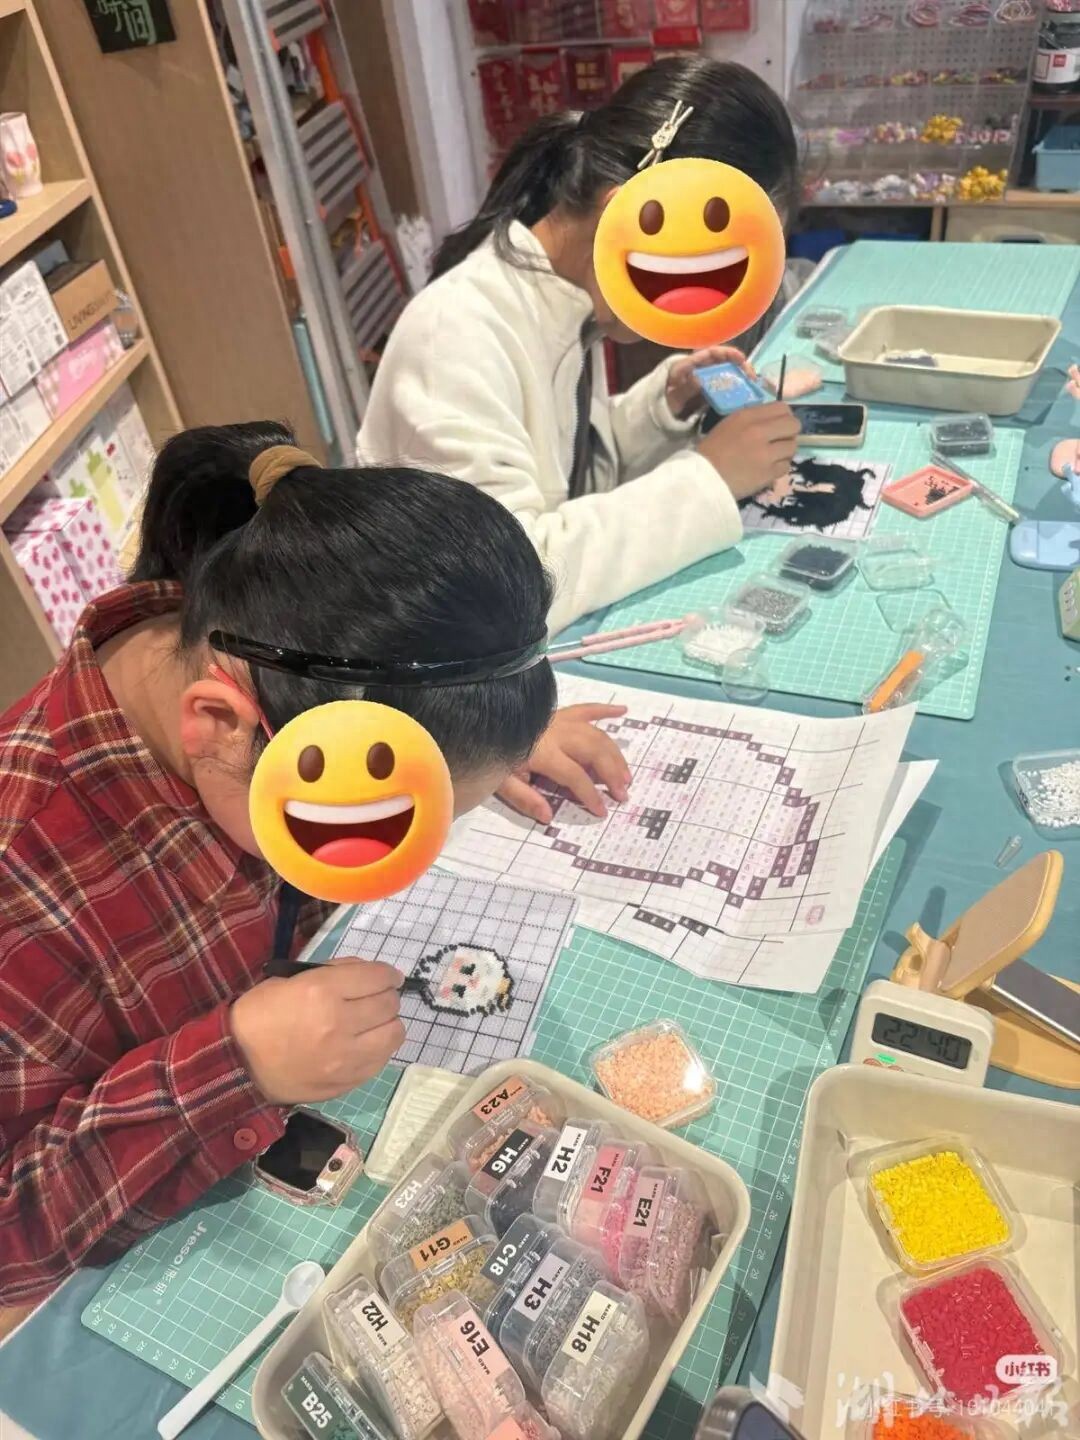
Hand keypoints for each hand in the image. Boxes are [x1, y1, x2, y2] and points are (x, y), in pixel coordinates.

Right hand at [231, 960, 404, 1104]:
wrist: (238, 1062)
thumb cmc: (262, 1014)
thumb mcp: (291, 979)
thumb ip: (334, 973)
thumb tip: (369, 975)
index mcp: (321, 991)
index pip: (377, 976)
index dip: (389, 974)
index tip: (389, 977)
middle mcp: (339, 1023)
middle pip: (389, 1004)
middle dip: (387, 997)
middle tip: (376, 999)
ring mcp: (345, 1057)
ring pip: (394, 1033)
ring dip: (387, 1024)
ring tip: (373, 1023)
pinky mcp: (346, 1081)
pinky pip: (382, 1060)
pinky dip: (378, 1048)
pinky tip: (364, 1044)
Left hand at [496, 704, 630, 823]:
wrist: (483, 721)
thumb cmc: (490, 754)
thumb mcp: (499, 781)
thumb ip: (524, 798)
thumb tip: (548, 816)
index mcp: (542, 751)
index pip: (574, 775)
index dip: (590, 794)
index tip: (601, 810)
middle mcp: (556, 733)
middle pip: (593, 751)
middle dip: (611, 773)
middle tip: (623, 793)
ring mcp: (559, 720)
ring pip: (596, 734)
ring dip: (614, 753)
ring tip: (626, 774)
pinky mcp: (559, 712)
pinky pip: (585, 708)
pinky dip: (605, 709)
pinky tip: (623, 710)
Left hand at [665, 346, 753, 419]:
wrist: (656, 415)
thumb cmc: (663, 403)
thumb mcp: (672, 397)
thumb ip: (685, 388)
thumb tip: (700, 378)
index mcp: (687, 365)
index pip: (709, 353)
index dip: (726, 353)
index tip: (741, 359)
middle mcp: (697, 368)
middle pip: (720, 361)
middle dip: (738, 365)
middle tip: (751, 375)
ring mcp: (702, 380)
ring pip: (724, 372)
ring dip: (738, 376)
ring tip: (751, 383)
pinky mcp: (706, 391)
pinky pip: (722, 385)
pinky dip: (733, 387)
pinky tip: (744, 392)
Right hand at [697, 401, 800, 501]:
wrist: (702, 479)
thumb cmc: (712, 452)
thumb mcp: (729, 425)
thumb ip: (752, 420)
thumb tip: (773, 422)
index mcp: (747, 416)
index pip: (782, 408)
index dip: (784, 417)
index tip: (778, 426)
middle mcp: (759, 431)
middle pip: (793, 425)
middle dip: (789, 433)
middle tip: (779, 441)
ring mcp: (766, 453)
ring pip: (792, 447)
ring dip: (784, 452)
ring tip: (772, 457)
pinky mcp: (768, 473)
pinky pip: (786, 466)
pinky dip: (779, 468)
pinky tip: (767, 470)